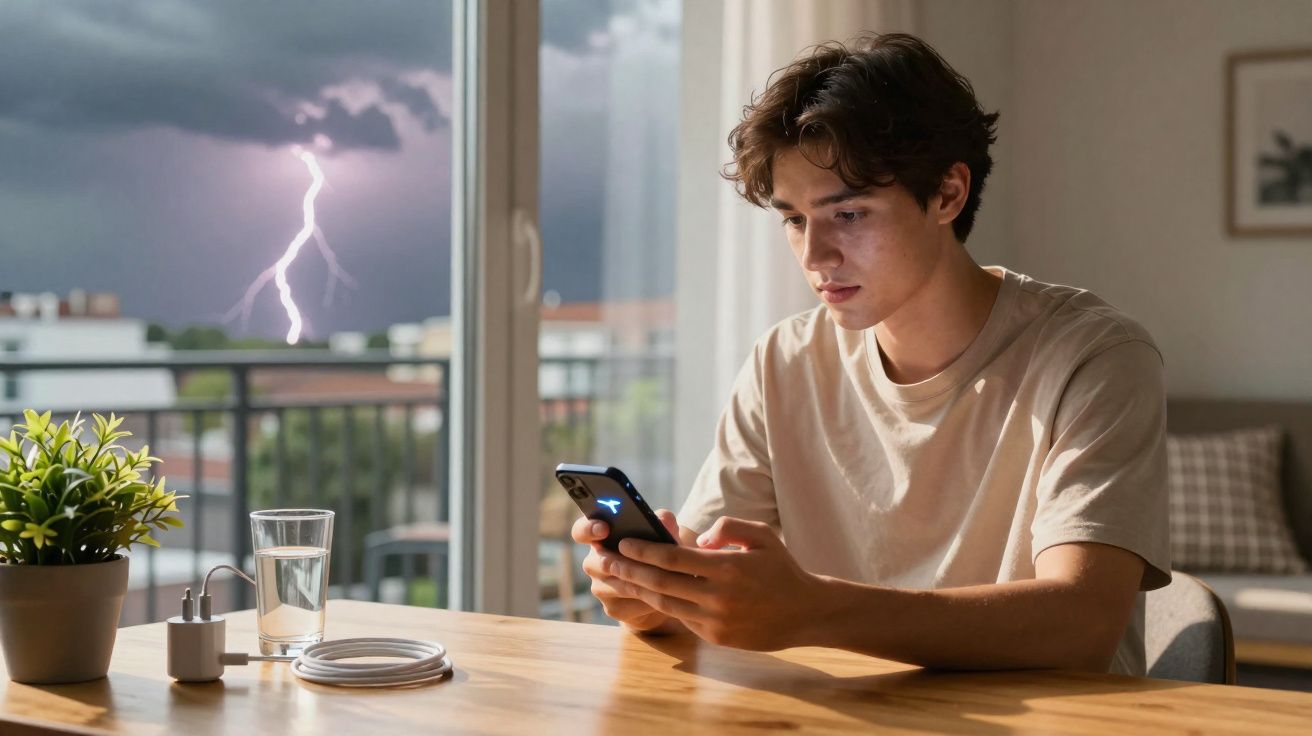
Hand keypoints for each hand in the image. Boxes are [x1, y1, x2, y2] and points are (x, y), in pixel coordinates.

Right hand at [572, 509, 683, 632]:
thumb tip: (664, 518)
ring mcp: (599, 587)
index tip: (604, 529)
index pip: (581, 531)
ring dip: (644, 581)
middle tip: (651, 560)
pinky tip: (666, 595)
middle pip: (602, 563)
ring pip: (620, 584)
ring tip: (668, 577)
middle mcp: (593, 562)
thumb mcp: (664, 535)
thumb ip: (663, 522)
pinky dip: (650, 599)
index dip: (588, 529)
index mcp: (600, 538)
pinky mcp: (611, 608)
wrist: (665, 591)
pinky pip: (630, 604)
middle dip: (629, 562)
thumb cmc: (659, 554)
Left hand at [607, 516, 822, 650]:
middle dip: (629, 570)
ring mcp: (716, 620)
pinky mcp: (716, 637)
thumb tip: (701, 537)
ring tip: (616, 578)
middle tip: (607, 560)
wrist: (806, 613)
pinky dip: (662, 604)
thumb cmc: (781, 569)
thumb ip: (729, 527)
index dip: (644, 550)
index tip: (623, 543)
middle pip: (661, 582)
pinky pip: (682, 618)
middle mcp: (718, 596)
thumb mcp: (762, 536)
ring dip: (637, 590)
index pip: (673, 558)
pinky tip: (646, 593)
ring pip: (665, 603)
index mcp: (727, 567)